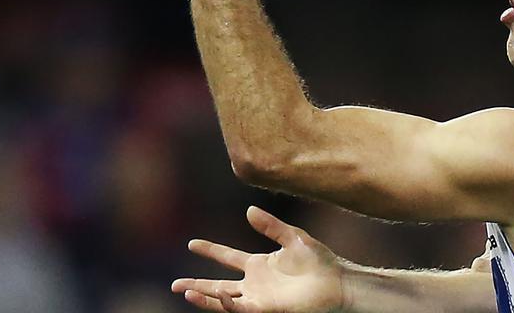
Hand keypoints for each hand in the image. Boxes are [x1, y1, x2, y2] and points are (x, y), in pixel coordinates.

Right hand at [171, 206, 343, 312]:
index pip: (227, 257)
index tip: (191, 244)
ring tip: (185, 291)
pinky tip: (218, 294)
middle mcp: (255, 283)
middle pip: (217, 285)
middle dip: (196, 285)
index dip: (210, 250)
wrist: (338, 281)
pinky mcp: (266, 309)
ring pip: (223, 301)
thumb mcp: (293, 238)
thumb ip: (271, 226)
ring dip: (204, 297)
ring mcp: (259, 298)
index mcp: (260, 265)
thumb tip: (248, 210)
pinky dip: (227, 304)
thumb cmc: (321, 261)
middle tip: (174, 286)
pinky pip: (241, 309)